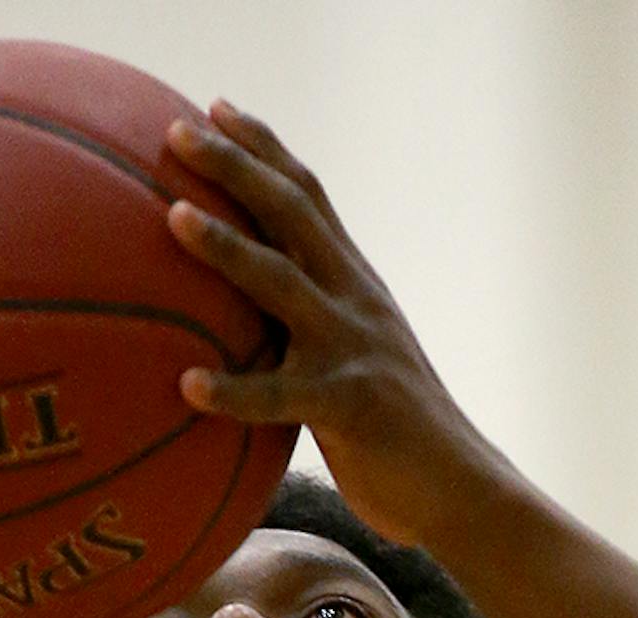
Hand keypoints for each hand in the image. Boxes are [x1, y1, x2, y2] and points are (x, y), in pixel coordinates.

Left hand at [161, 104, 511, 550]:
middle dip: (236, 167)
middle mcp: (356, 303)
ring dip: (228, 247)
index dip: (263, 149)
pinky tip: (188, 386)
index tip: (214, 108)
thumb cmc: (398, 437)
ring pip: (285, 285)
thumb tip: (249, 323)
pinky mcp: (351, 409)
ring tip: (173, 218)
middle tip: (176, 133)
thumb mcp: (357, 360)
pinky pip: (282, 397)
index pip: (308, 198)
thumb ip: (311, 330)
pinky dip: (235, 391)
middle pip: (293, 214)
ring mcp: (355, 352)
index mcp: (356, 286)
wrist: (463, 490)